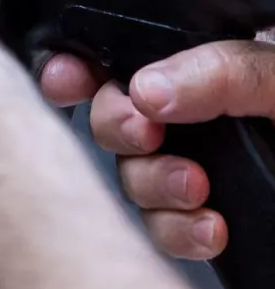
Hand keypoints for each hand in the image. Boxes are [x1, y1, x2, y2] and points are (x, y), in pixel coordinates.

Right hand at [40, 40, 274, 259]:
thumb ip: (224, 71)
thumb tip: (147, 88)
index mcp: (203, 67)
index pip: (122, 57)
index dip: (79, 68)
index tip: (64, 80)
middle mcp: (190, 118)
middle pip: (112, 119)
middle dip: (118, 128)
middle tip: (146, 134)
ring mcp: (194, 169)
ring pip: (130, 178)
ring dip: (151, 185)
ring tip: (195, 188)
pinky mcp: (205, 219)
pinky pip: (162, 229)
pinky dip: (178, 231)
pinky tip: (208, 228)